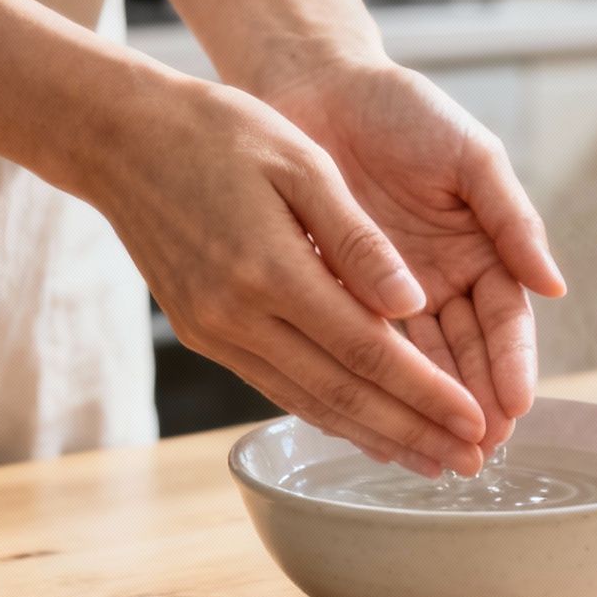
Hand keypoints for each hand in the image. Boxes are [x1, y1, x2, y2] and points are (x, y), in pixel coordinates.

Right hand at [87, 73, 489, 475]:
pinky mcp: (203, 334)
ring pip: (309, 400)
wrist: (121, 138)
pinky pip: (277, 385)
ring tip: (430, 462)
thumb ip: (358, 240)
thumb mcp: (301, 163)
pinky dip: (328, 413)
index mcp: (271, 269)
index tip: (475, 421)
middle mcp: (238, 316)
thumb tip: (411, 304)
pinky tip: (367, 428)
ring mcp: (215, 332)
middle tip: (470, 464)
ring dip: (375, 436)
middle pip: (342, 392)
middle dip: (413, 433)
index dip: (426, 392)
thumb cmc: (219, 132)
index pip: (366, 349)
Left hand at [262, 59, 566, 451]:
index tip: (514, 406)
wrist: (318, 84)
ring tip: (432, 453)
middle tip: (477, 452)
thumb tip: (555, 286)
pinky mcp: (331, 297)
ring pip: (411, 365)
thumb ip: (512, 218)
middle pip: (462, 358)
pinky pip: (350, 352)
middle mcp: (437, 285)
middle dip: (472, 406)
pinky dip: (363, 388)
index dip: (511, 366)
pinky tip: (371, 425)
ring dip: (422, 411)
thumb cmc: (403, 110)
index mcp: (480, 254)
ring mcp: (384, 296)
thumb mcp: (472, 156)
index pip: (504, 324)